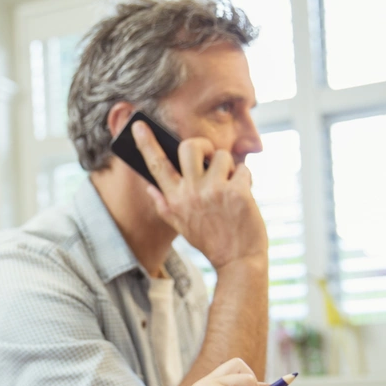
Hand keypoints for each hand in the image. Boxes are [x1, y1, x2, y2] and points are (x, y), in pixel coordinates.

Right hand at [131, 120, 267, 268]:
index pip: (156, 166)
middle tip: (210, 157)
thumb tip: (149, 186)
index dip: (147, 144)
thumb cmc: (211, 240)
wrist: (238, 260)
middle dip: (203, 146)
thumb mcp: (181, 225)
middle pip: (189, 147)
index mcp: (174, 200)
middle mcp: (190, 193)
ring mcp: (214, 192)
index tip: (139, 125)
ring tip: (230, 187)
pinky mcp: (237, 192)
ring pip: (221, 156)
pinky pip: (242, 169)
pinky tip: (243, 197)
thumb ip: (164, 205)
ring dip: (229, 168)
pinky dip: (246, 180)